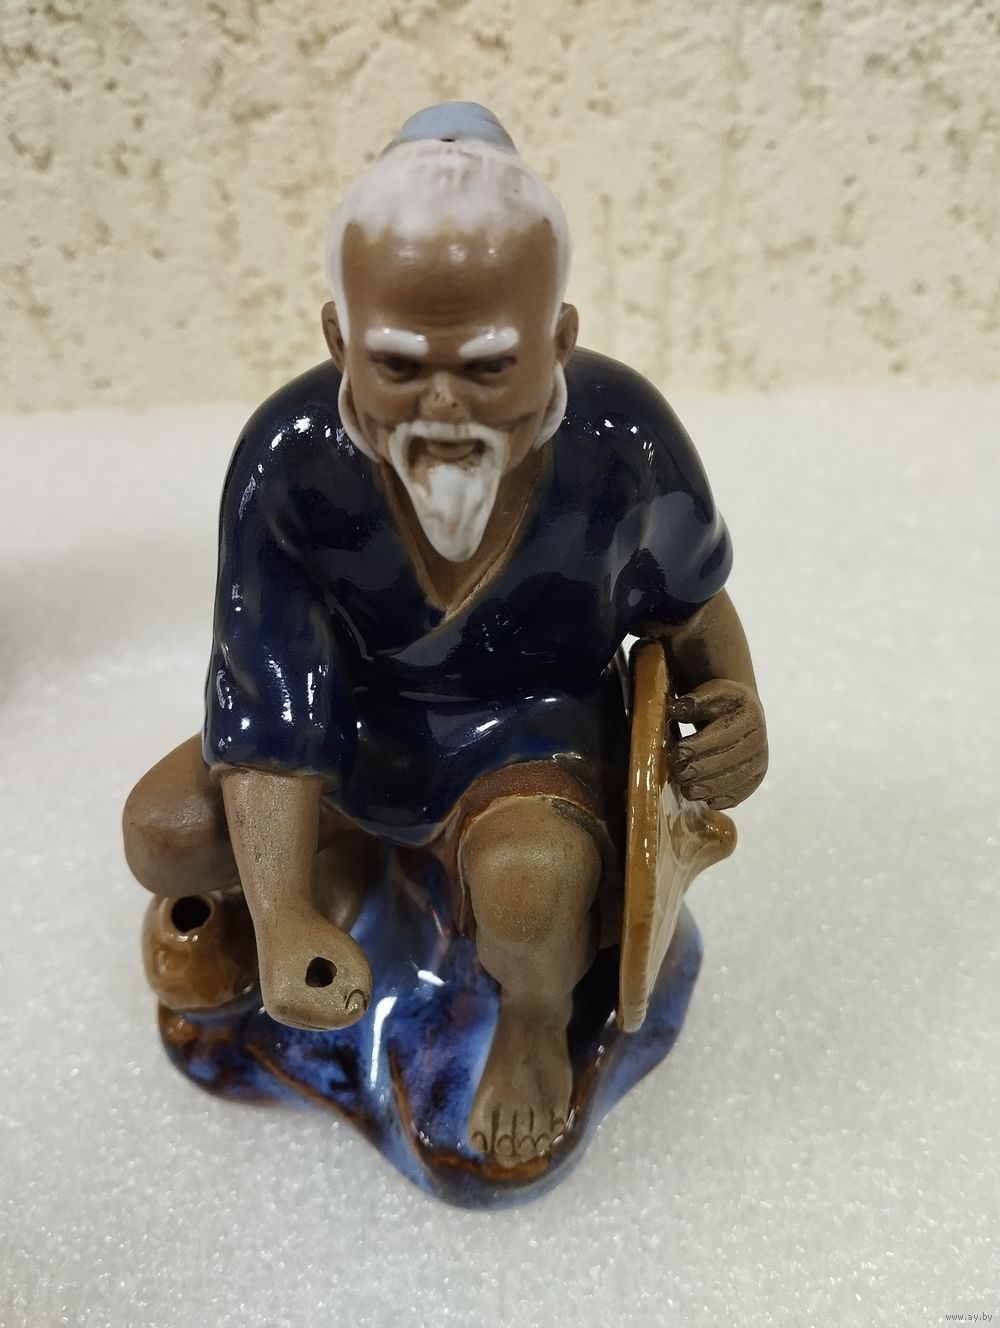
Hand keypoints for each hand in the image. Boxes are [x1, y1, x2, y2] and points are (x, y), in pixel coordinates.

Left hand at [669, 680, 767, 810]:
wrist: (745, 715)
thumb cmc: (722, 704)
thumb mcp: (709, 695)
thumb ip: (693, 701)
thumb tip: (675, 710)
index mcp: (748, 717)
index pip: (721, 736)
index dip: (697, 747)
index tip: (675, 754)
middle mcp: (758, 742)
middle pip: (727, 763)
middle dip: (699, 771)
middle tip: (678, 775)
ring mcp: (759, 763)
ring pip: (733, 782)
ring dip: (709, 789)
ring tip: (687, 790)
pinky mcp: (754, 780)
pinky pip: (739, 795)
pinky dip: (722, 799)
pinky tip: (705, 799)